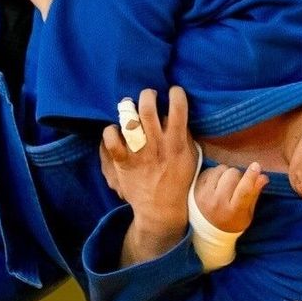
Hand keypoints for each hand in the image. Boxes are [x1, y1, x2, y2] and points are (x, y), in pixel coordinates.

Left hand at [100, 87, 196, 262]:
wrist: (161, 208)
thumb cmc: (178, 179)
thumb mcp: (190, 156)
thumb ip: (184, 134)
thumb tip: (175, 111)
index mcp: (176, 142)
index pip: (178, 108)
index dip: (176, 94)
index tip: (174, 92)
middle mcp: (157, 145)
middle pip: (147, 109)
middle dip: (147, 95)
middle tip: (148, 96)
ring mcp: (138, 153)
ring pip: (129, 121)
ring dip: (128, 109)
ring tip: (129, 108)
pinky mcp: (123, 162)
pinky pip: (111, 140)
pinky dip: (110, 131)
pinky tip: (115, 131)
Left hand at [193, 163, 268, 233]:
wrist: (205, 230)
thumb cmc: (232, 221)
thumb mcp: (247, 213)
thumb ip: (254, 194)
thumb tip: (263, 177)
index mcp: (233, 211)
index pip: (244, 191)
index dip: (251, 177)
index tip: (256, 166)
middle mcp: (217, 202)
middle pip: (232, 175)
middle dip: (239, 175)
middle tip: (238, 183)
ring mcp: (204, 194)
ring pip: (221, 169)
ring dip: (227, 172)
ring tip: (227, 183)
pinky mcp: (195, 188)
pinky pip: (209, 170)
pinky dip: (216, 173)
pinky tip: (217, 182)